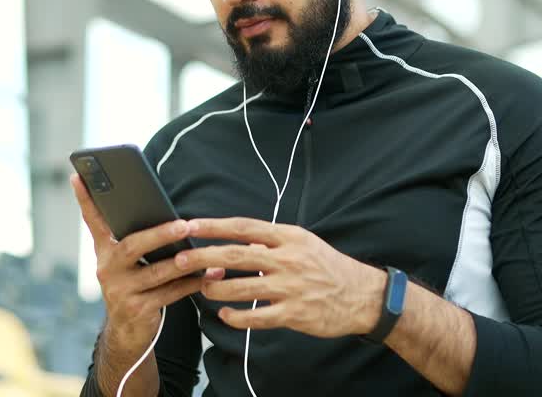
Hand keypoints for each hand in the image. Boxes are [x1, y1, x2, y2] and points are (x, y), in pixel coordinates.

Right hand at [71, 175, 223, 352]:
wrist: (127, 332)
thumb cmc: (133, 286)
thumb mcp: (126, 263)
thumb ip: (137, 239)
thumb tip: (171, 215)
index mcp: (105, 251)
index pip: (93, 220)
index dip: (85, 199)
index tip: (76, 175)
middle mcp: (108, 269)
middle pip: (134, 246)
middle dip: (161, 234)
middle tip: (185, 224)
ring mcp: (120, 291)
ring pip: (157, 272)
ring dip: (184, 262)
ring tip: (205, 252)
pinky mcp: (137, 310)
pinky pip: (170, 293)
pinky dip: (191, 284)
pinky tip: (210, 276)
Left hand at [174, 218, 385, 336]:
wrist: (361, 296)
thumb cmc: (328, 267)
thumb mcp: (303, 244)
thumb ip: (271, 242)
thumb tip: (238, 242)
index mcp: (289, 237)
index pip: (244, 227)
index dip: (214, 226)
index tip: (190, 224)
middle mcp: (288, 260)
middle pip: (236, 255)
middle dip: (203, 257)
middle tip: (180, 259)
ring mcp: (290, 288)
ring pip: (241, 288)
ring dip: (216, 290)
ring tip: (201, 289)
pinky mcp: (294, 314)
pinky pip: (257, 317)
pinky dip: (236, 317)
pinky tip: (224, 315)